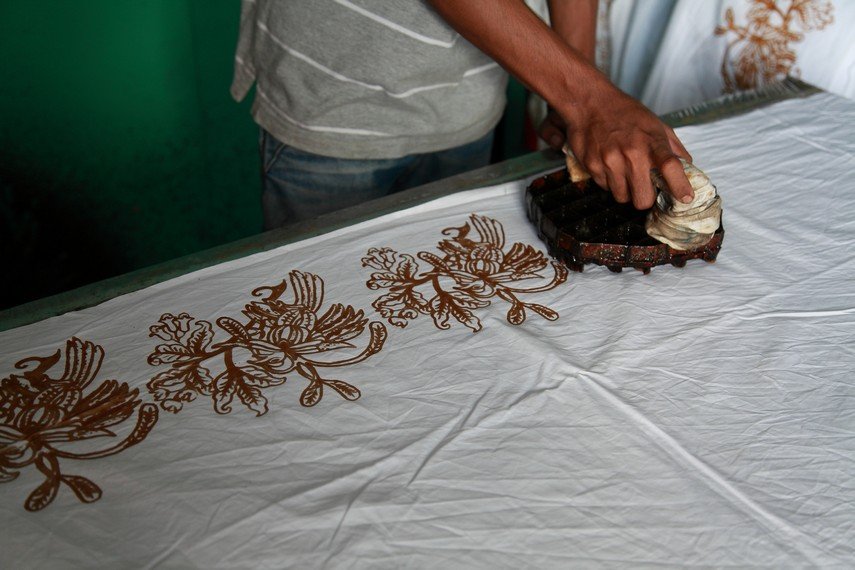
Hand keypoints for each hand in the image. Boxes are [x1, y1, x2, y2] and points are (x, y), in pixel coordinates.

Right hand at [545, 93, 693, 209]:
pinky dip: (609, 181)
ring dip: (626, 190)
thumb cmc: (626, 113)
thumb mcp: (656, 125)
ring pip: (622, 197)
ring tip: (624, 172)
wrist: (591, 103)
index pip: (671, 167)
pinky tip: (609, 164)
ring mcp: (610, 161)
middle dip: (646, 197)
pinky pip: (605, 188)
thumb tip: (688, 169)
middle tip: (645, 187)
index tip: (685, 198)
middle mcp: (632, 153)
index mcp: (652, 141)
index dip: (680, 186)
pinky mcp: (592, 166)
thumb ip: (673, 148)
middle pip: (643, 199)